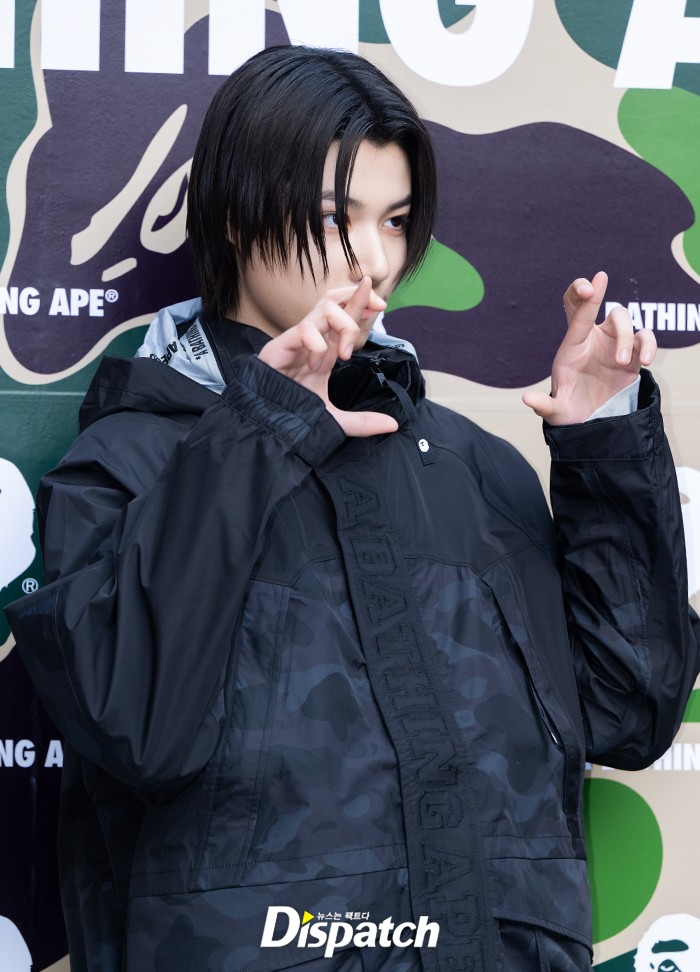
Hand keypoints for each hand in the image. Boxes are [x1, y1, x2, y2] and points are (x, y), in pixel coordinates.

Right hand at [257, 276, 398, 436]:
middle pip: (334, 299)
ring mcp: (297, 340)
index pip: (344, 316)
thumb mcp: (335, 419)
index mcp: (324, 349)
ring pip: (324, 307)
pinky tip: (315, 366)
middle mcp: (313, 339)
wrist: (264, 423)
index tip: (382, 305)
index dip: (362, 304)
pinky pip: (304, 329)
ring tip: (343, 355)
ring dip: (343, 325)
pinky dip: (317, 344)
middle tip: (376, 306)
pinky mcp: (281, 345)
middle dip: (356, 296)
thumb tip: (393, 425)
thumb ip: (363, 422)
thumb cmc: (292, 414)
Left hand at [522, 271, 656, 424]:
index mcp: (572, 346)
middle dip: (601, 299)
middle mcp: (593, 340)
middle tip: (595, 293)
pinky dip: (648, 345)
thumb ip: (544, 405)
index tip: (595, 281)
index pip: (578, 314)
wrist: (592, 423)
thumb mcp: (556, 411)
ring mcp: (614, 345)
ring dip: (624, 339)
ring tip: (620, 363)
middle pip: (602, 309)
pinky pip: (644, 338)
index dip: (584, 294)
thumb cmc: (570, 411)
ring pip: (624, 322)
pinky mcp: (632, 356)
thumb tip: (526, 398)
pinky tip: (645, 362)